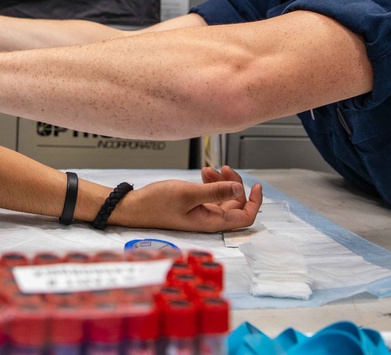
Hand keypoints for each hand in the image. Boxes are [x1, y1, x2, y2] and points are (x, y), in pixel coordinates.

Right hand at [113, 166, 262, 231]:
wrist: (135, 207)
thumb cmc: (158, 202)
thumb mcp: (189, 193)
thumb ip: (215, 191)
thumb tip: (240, 190)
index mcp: (212, 221)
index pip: (245, 217)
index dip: (254, 202)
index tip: (256, 185)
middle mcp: (210, 220)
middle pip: (236, 204)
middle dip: (234, 185)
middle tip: (223, 168)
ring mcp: (201, 214)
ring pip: (223, 198)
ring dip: (222, 182)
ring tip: (210, 169)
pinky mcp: (193, 207)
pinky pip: (211, 196)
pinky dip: (211, 184)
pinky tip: (203, 173)